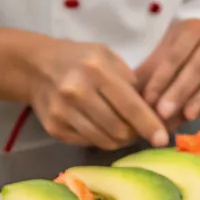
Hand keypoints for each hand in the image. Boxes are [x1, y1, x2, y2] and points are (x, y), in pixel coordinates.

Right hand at [28, 38, 169, 149]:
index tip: (163, 139)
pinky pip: (88, 143)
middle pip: (118, 129)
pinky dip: (101, 139)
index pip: (130, 105)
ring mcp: (63, 112)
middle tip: (141, 130)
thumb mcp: (107, 56)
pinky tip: (103, 128)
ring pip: (104, 141)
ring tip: (124, 130)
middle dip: (136, 134)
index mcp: (96, 70)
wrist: (36, 66)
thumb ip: (129, 79)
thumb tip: (152, 109)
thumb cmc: (81, 59)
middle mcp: (77, 92)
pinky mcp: (54, 128)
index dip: (149, 125)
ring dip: (120, 140)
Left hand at [135, 19, 199, 123]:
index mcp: (190, 29)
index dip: (161, 78)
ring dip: (195, 98)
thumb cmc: (173, 54)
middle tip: (163, 113)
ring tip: (182, 117)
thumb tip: (130, 101)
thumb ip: (148, 77)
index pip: (175, 54)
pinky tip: (191, 115)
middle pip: (197, 66)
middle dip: (179, 91)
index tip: (147, 99)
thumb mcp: (158, 59)